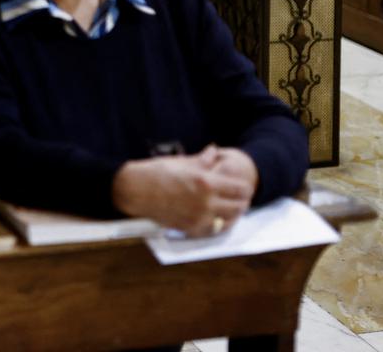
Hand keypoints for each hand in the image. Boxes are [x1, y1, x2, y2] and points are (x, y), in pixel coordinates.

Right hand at [110, 150, 253, 237]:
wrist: (136, 190)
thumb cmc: (157, 172)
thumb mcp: (182, 162)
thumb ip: (203, 160)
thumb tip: (214, 151)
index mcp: (205, 182)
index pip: (239, 189)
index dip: (245, 188)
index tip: (245, 187)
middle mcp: (205, 202)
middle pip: (238, 207)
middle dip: (242, 203)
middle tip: (241, 199)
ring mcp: (197, 218)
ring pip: (228, 222)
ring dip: (232, 216)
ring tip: (231, 210)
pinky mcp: (189, 228)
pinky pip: (212, 231)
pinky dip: (217, 225)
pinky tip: (215, 219)